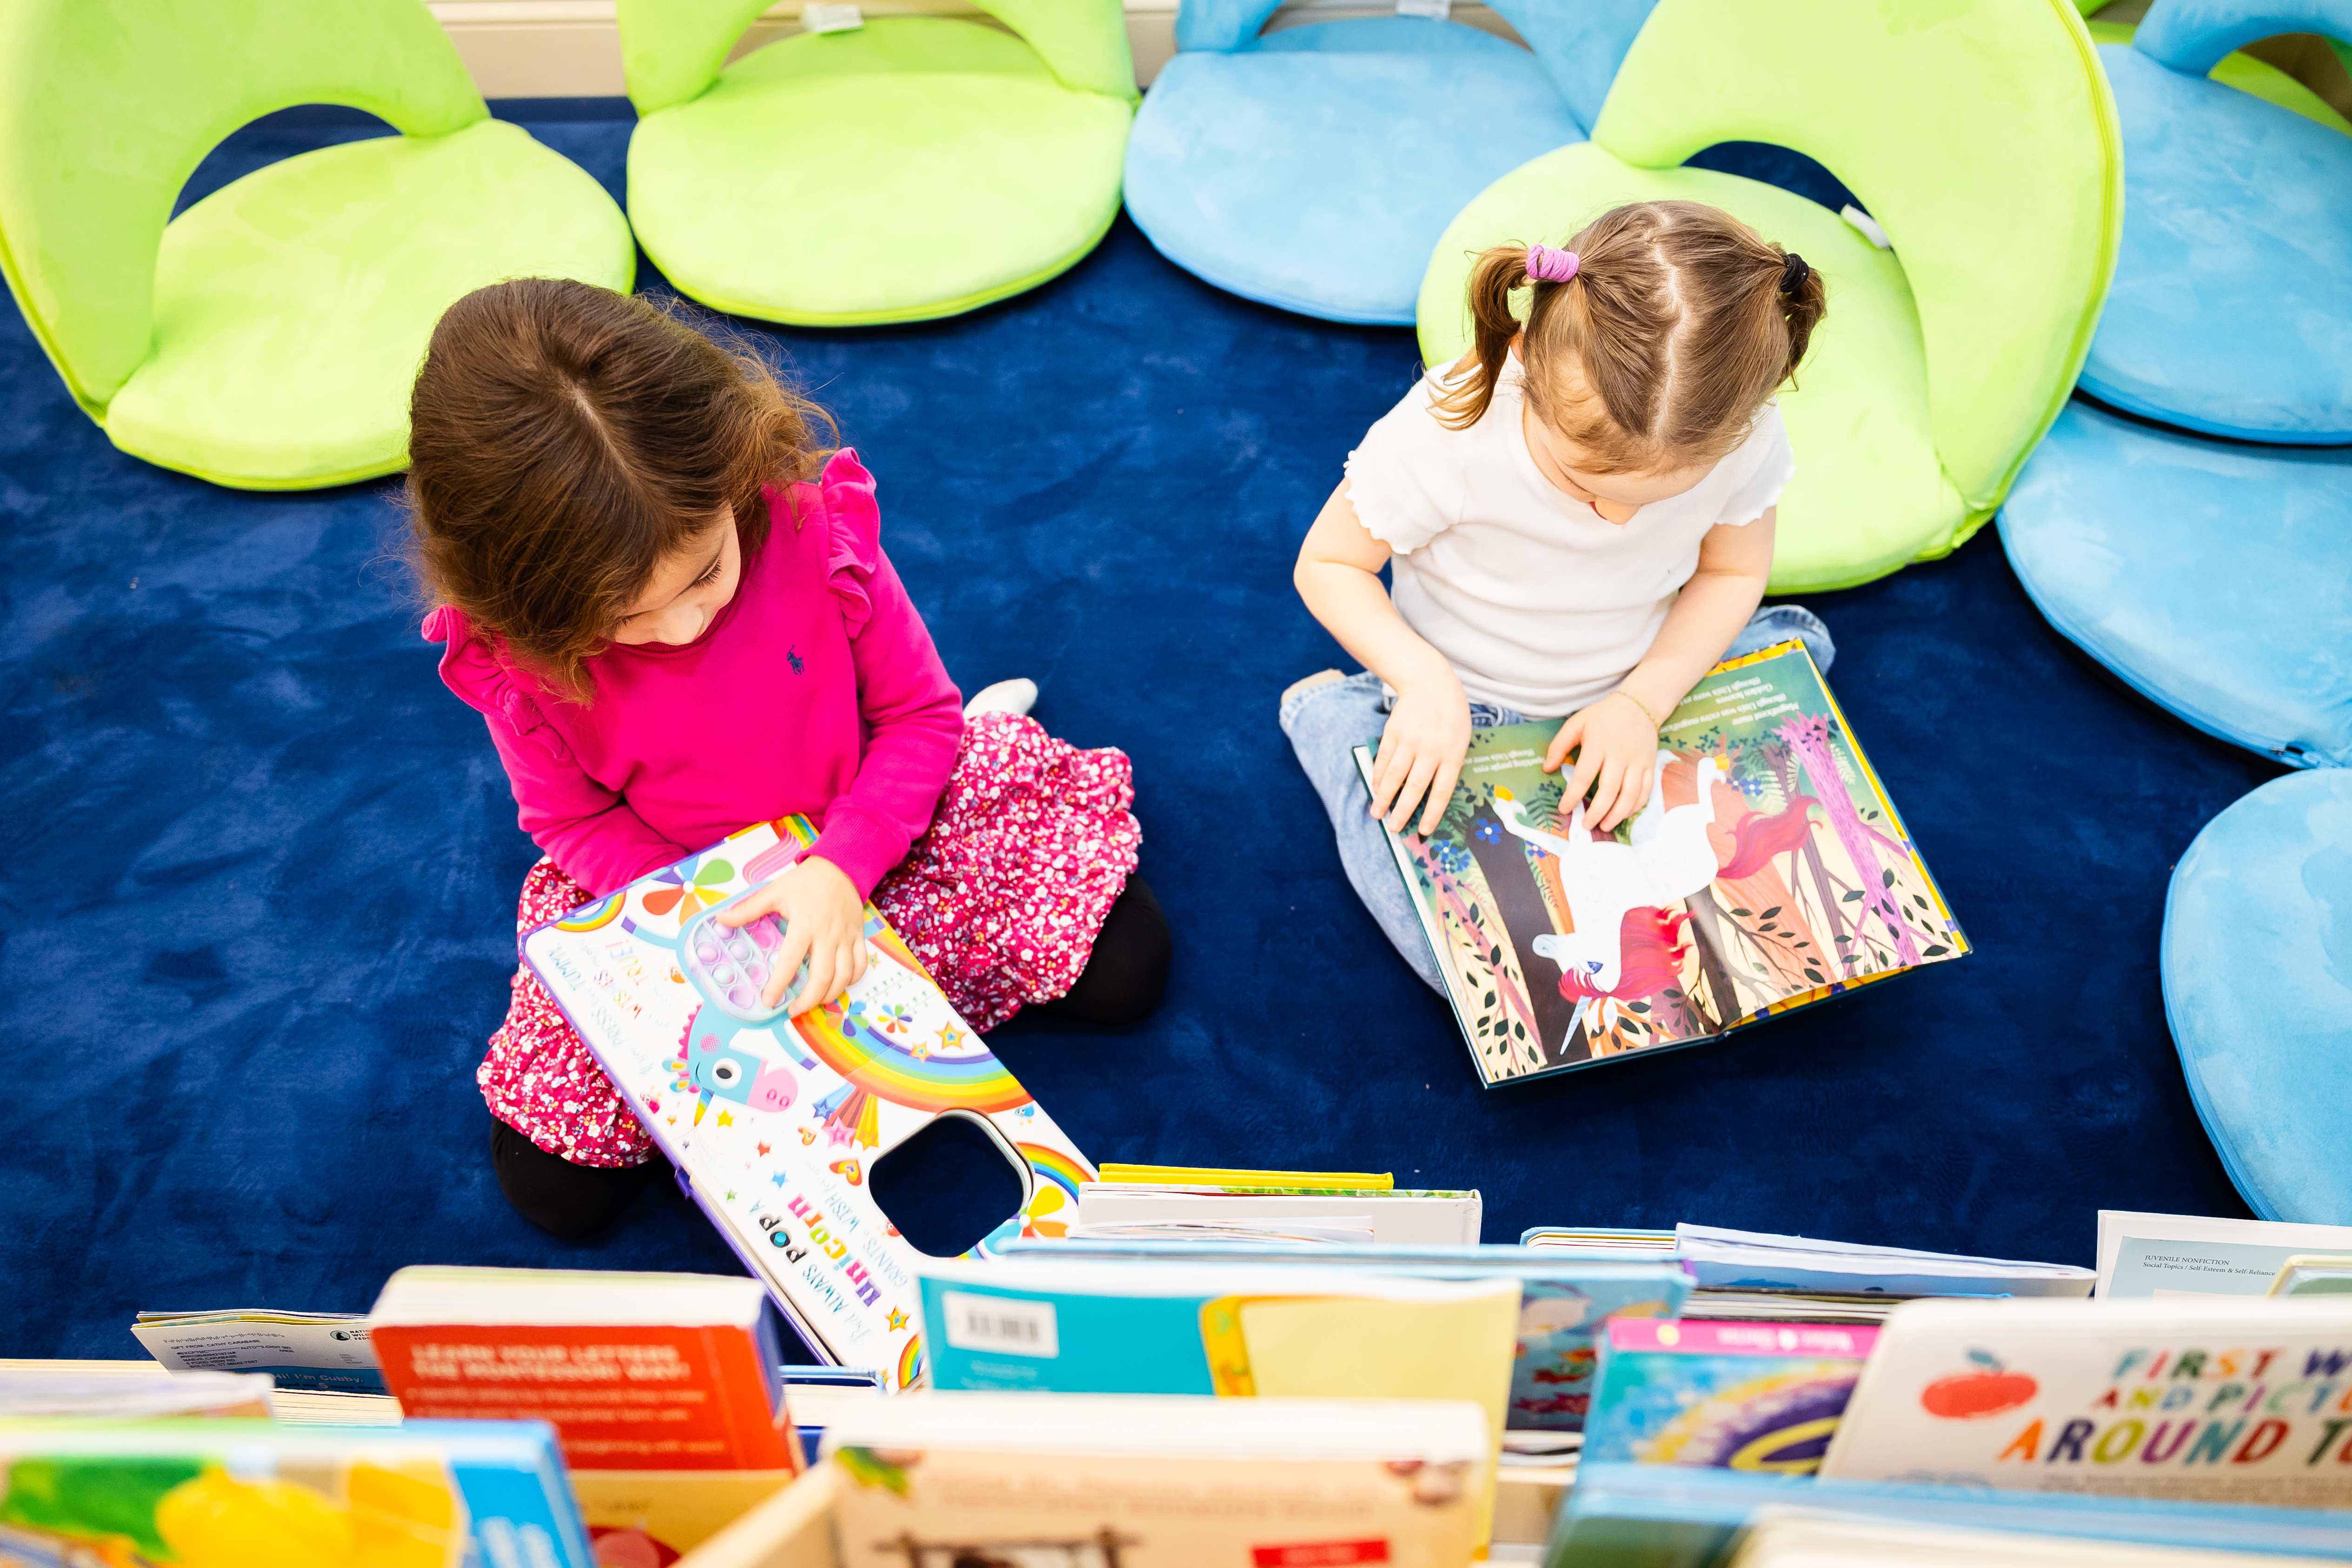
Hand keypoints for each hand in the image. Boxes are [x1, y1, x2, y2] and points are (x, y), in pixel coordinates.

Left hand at [718, 855, 869, 1015]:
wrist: (840, 867)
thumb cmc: (805, 881)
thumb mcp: (774, 891)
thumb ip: (748, 909)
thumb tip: (721, 920)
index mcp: (804, 925)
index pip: (790, 962)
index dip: (779, 985)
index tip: (768, 1001)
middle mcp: (828, 935)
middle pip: (823, 977)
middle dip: (808, 1001)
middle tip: (793, 1010)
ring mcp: (846, 937)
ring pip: (844, 977)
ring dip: (829, 996)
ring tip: (813, 1003)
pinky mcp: (859, 937)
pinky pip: (861, 966)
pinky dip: (852, 981)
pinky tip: (838, 986)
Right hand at [1367, 670, 1472, 836]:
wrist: (1432, 684)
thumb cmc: (1451, 716)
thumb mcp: (1460, 740)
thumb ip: (1448, 765)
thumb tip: (1430, 796)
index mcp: (1452, 754)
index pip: (1441, 791)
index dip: (1431, 813)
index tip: (1423, 831)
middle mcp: (1431, 749)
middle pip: (1414, 787)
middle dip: (1403, 811)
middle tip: (1394, 828)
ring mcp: (1410, 740)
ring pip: (1394, 775)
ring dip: (1384, 797)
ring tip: (1377, 813)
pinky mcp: (1393, 732)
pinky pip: (1384, 759)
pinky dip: (1378, 776)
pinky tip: (1376, 788)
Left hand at [1544, 690, 1659, 833]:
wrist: (1639, 705)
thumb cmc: (1603, 716)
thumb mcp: (1576, 723)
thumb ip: (1559, 745)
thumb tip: (1547, 769)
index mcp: (1598, 744)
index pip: (1584, 776)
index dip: (1573, 796)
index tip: (1564, 809)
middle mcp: (1620, 755)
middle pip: (1610, 790)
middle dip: (1597, 811)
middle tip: (1586, 824)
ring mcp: (1638, 761)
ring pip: (1630, 794)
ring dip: (1617, 814)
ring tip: (1604, 826)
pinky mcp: (1650, 765)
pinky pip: (1646, 791)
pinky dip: (1635, 806)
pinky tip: (1623, 815)